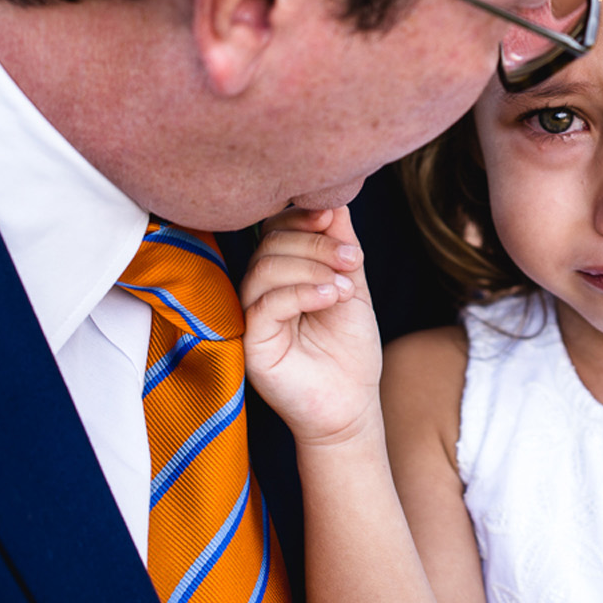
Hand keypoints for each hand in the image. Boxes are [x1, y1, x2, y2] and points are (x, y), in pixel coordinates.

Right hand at [239, 206, 382, 446]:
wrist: (351, 403)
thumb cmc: (349, 348)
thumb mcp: (351, 285)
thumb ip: (341, 245)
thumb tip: (334, 200)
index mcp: (280, 272)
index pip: (275, 227)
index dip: (301, 217)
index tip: (333, 220)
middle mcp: (259, 290)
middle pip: (270, 243)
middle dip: (315, 243)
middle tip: (352, 260)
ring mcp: (250, 315)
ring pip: (265, 267)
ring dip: (311, 267)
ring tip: (344, 287)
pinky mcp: (250, 341)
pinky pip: (264, 303)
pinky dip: (301, 291)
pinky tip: (330, 297)